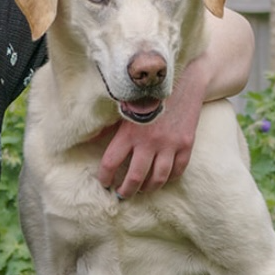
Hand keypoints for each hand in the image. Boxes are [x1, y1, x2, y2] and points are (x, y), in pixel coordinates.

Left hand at [96, 57, 206, 196]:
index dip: (105, 177)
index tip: (104, 182)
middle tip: (122, 195)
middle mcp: (149, 141)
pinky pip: (177, 171)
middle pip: (134, 178)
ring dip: (147, 189)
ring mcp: (170, 144)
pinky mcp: (186, 144)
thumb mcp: (126, 106)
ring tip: (142, 190)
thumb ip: (111, 126)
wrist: (184, 79)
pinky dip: (168, 179)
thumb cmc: (150, 93)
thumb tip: (88, 138)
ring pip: (157, 179)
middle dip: (125, 191)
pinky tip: (161, 179)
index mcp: (129, 132)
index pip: (110, 163)